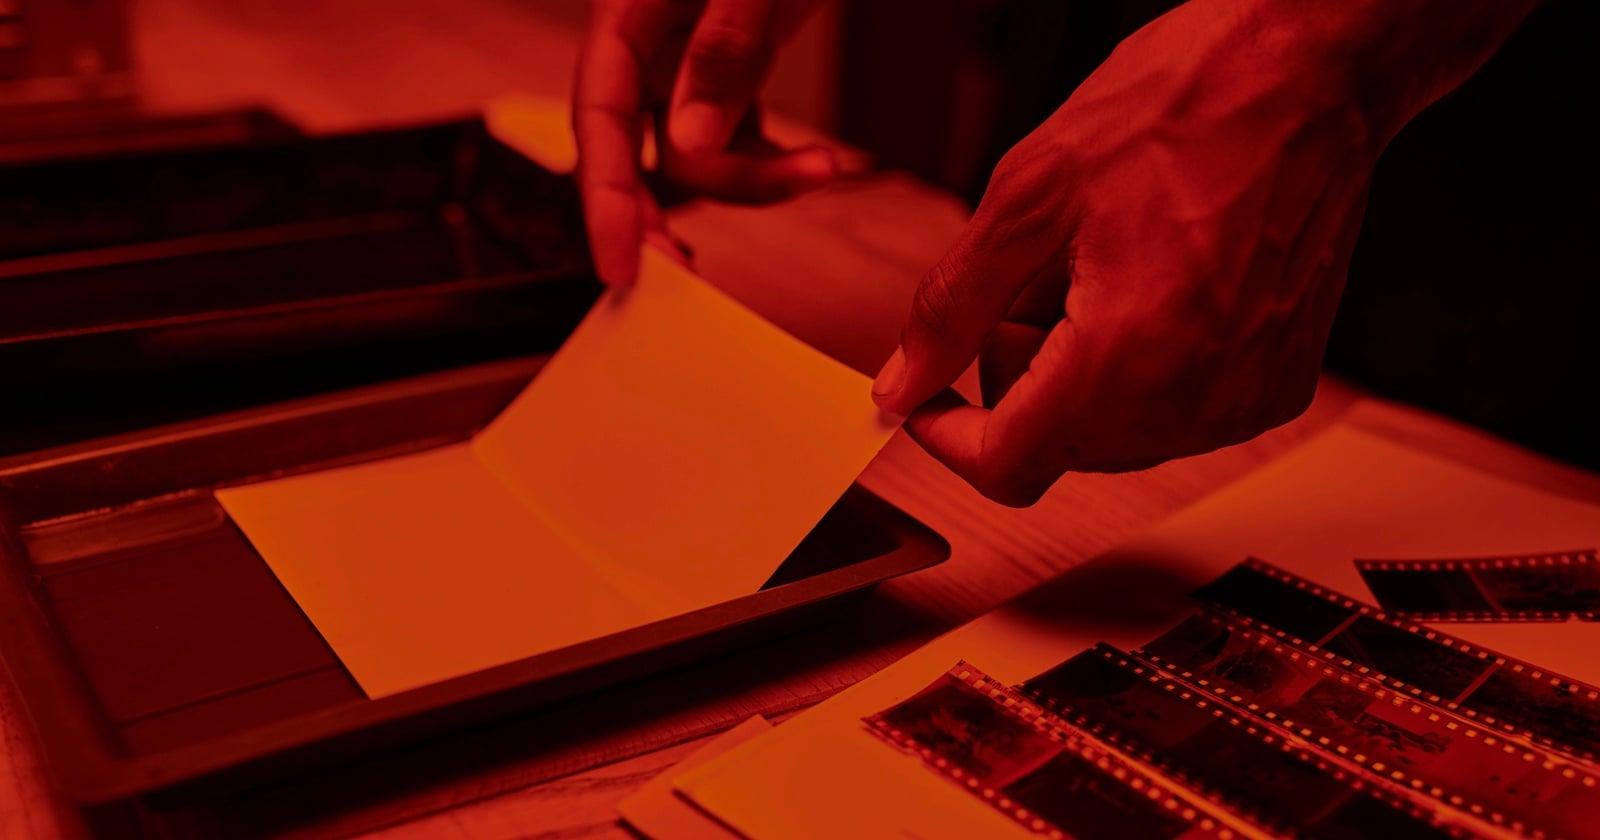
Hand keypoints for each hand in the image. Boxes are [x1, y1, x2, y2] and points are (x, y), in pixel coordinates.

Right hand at [574, 0, 836, 285]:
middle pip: (635, 153)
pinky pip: (738, 146)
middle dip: (666, 216)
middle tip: (690, 275)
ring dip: (756, 180)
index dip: (604, 197)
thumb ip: (719, 50)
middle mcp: (651, 45)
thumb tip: (692, 138)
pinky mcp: (731, 77)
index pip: (598, 114)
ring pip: (699, 159)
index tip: (620, 266)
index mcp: (629, 11)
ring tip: (819, 168)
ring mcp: (690, 66)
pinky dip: (773, 166)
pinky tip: (811, 163)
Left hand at [871, 0, 1387, 505]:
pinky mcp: (1278, 385)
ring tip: (1104, 272)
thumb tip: (901, 384)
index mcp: (1126, 359)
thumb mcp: (1029, 195)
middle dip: (1022, 380)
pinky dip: (1142, 369)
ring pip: (1113, 437)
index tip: (930, 399)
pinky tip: (1153, 287)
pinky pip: (1174, 414)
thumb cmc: (1185, 107)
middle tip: (1039, 281)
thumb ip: (950, 308)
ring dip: (1081, 374)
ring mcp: (1245, 400)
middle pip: (1057, 451)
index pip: (1006, 467)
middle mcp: (1196, 400)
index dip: (948, 437)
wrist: (1305, 73)